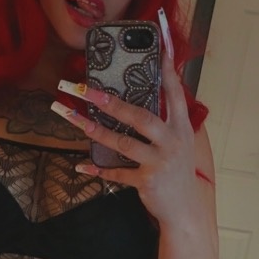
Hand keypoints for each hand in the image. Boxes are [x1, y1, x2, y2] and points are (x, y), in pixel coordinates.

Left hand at [52, 54, 197, 224]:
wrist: (185, 211)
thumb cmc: (177, 173)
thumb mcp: (180, 144)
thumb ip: (166, 122)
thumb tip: (140, 99)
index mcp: (181, 128)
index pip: (174, 93)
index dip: (166, 70)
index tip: (160, 48)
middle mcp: (173, 142)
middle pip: (140, 117)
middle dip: (111, 102)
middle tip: (86, 89)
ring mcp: (160, 162)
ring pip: (123, 143)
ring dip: (95, 130)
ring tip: (73, 118)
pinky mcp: (148, 181)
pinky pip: (118, 173)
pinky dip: (99, 169)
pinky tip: (83, 165)